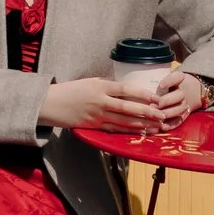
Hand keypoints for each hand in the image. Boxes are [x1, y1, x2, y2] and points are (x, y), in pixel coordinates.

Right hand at [38, 78, 163, 133]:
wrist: (51, 103)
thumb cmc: (71, 90)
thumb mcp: (90, 82)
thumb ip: (108, 86)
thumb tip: (126, 90)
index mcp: (100, 87)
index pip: (126, 90)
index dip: (143, 94)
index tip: (156, 98)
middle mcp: (100, 101)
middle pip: (129, 108)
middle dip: (147, 112)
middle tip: (162, 115)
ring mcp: (97, 115)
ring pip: (124, 121)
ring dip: (142, 124)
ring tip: (156, 126)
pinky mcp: (94, 126)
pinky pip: (114, 129)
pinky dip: (128, 131)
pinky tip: (139, 132)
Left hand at [146, 69, 211, 133]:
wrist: (181, 93)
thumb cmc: (163, 86)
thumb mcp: (160, 79)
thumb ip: (150, 79)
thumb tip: (132, 81)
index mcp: (178, 80)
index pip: (178, 76)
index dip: (170, 81)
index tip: (160, 85)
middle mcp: (182, 92)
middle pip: (179, 95)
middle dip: (165, 101)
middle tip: (153, 104)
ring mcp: (184, 104)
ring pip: (180, 108)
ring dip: (168, 112)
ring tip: (156, 115)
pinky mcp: (182, 115)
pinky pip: (179, 120)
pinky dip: (171, 124)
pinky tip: (162, 126)